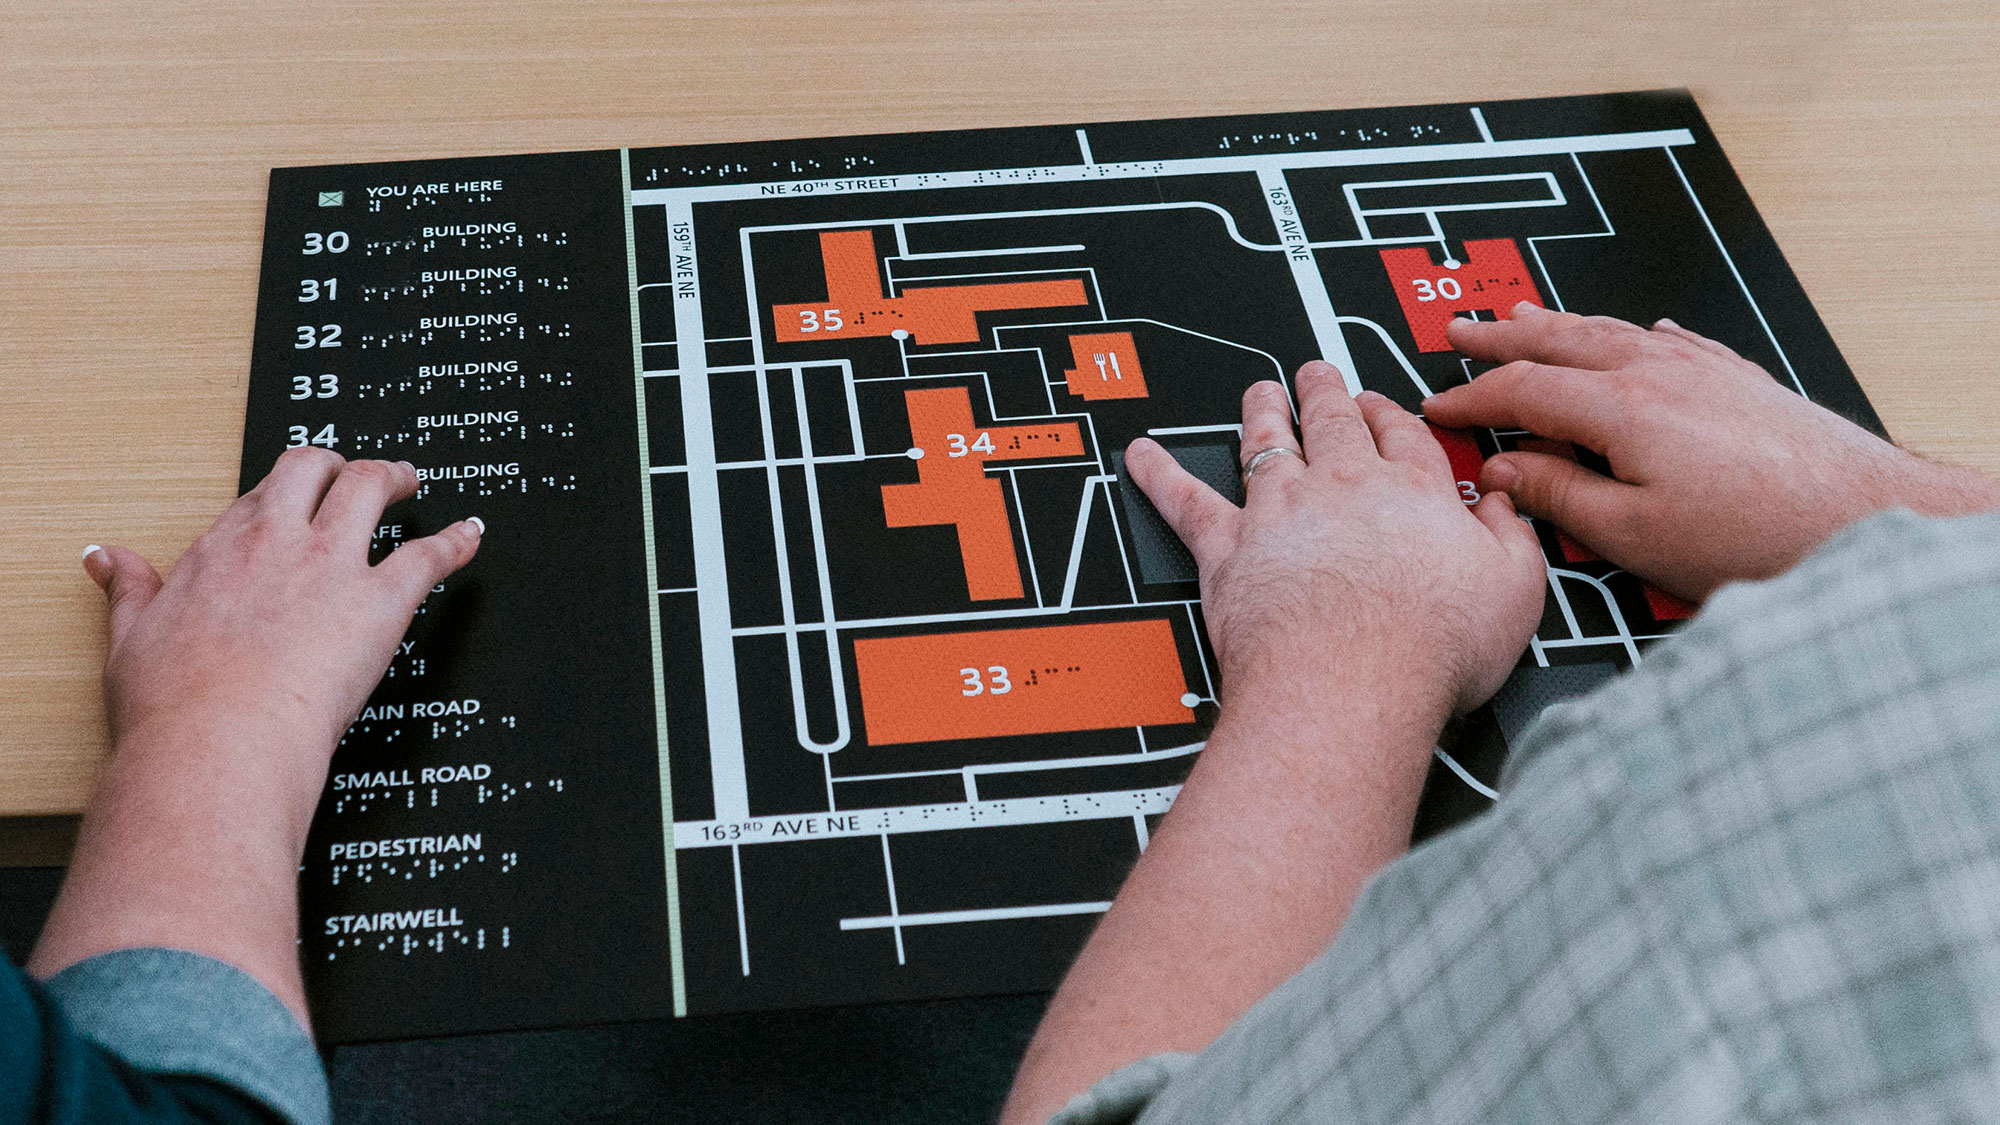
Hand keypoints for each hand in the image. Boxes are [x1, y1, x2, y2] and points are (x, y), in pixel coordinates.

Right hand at [85, 447, 481, 757]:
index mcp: (219, 552)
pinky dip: (456, 542)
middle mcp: (277, 543)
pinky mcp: (380, 600)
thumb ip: (128, 592)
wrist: (217, 742)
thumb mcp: (130, 640)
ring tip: (408, 480)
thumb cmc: (174, 707)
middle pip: (312, 471)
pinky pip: (429, 556)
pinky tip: (470, 536)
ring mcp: (331, 565)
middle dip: (336, 465)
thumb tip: (104, 559)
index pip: (257, 501)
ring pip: (369, 489)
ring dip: (393, 477)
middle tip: (354, 472)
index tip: (290, 504)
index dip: (280, 499)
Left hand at [1125, 361, 1544, 720]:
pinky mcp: (1229, 550)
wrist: (1352, 679)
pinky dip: (1159, 476)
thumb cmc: (1431, 646)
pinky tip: (1141, 457)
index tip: (1383, 407)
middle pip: (1335, 423)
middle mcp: (1344, 487)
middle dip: (1326, 393)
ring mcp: (1281, 513)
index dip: (1392, 416)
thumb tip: (1506, 507)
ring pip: (1267, 444)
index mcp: (1415, 493)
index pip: (1404, 436)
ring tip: (1258, 393)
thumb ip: (1512, 539)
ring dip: (1262, 413)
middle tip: (1317, 375)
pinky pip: (1185, 502)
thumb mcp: (1515, 592)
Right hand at [1423, 305, 1999, 599]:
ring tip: (1527, 316)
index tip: (1440, 407)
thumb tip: (1508, 472)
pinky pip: (1677, 341)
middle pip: (1562, 341)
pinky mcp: (1742, 382)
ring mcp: (1705, 371)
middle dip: (1504, 336)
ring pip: (1614, 331)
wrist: (1861, 518)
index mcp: (1623, 409)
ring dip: (1560, 323)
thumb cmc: (1757, 536)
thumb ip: (1561, 497)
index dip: (1472, 398)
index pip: (1523, 391)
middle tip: (1462, 331)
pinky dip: (1642, 333)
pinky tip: (1646, 332)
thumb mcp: (1633, 534)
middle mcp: (1661, 373)